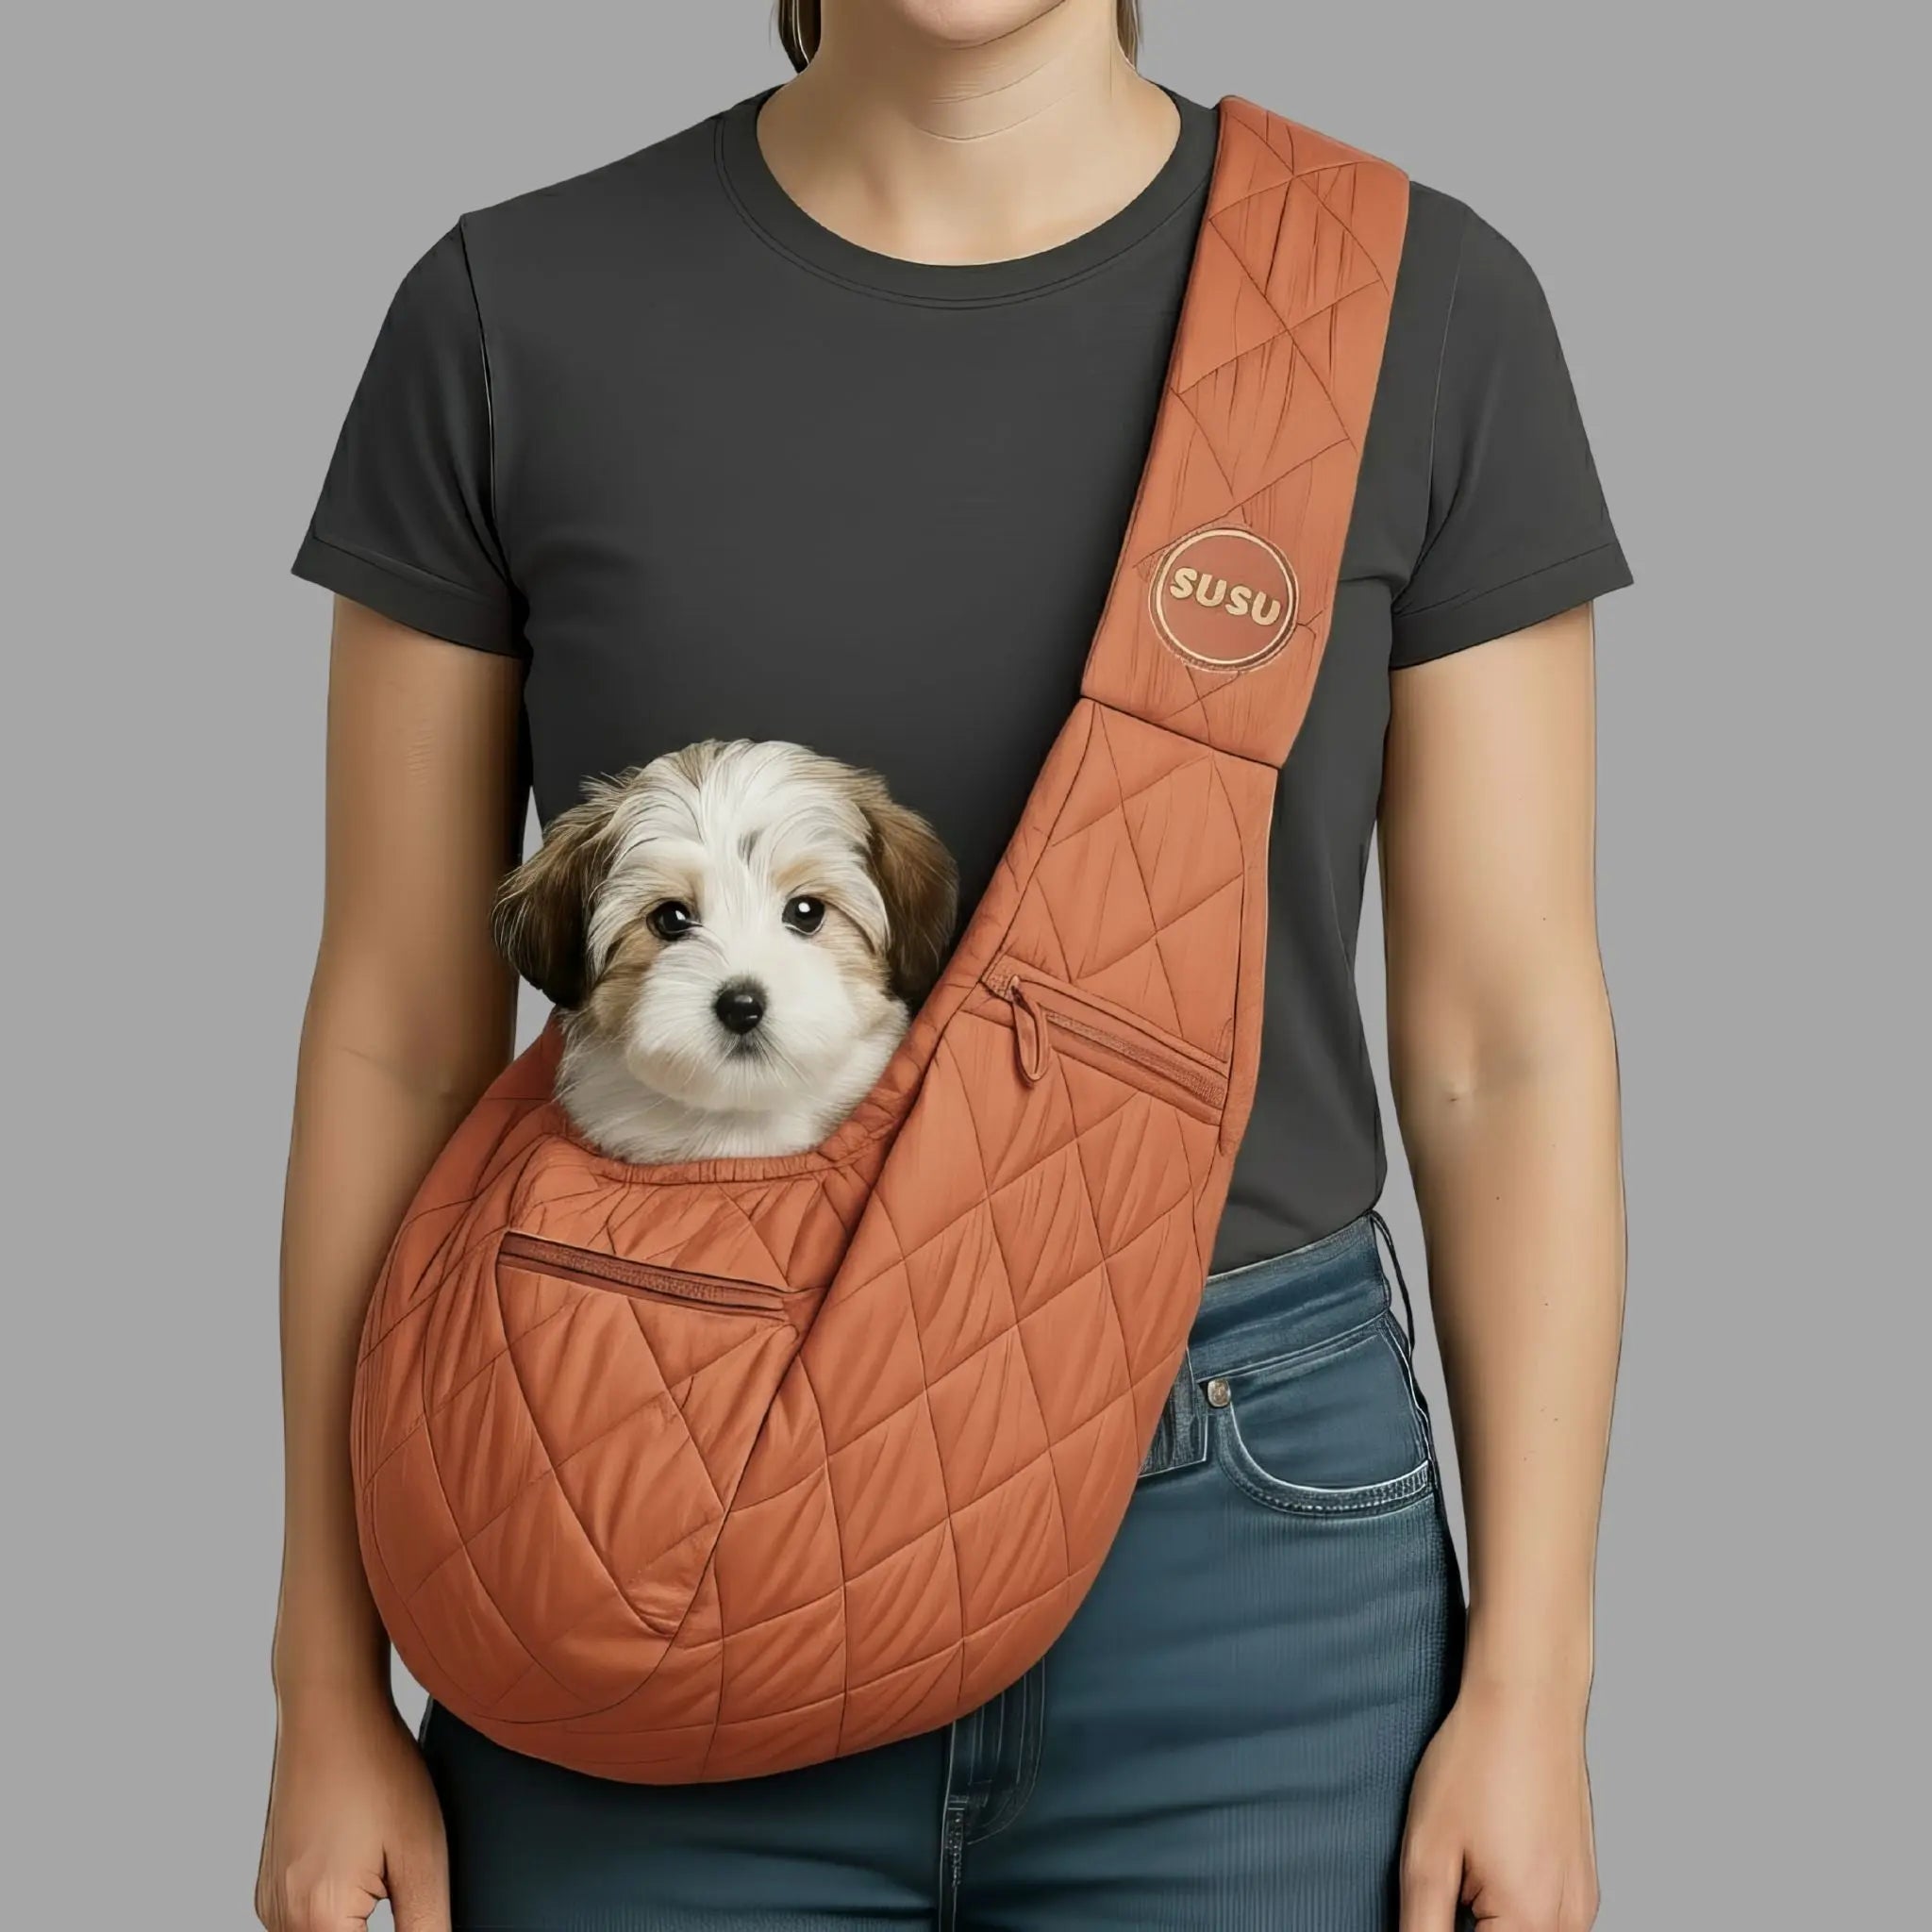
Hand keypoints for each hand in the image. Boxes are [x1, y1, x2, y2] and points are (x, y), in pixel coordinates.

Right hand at [255, 1689, 449, 1931]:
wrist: (330, 1711)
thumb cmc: (377, 1769)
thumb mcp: (422, 1853)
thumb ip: (428, 1926)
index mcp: (318, 1920)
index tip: (416, 1910)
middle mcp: (280, 1919)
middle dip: (378, 1929)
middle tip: (402, 1884)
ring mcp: (270, 1902)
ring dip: (354, 1928)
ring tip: (386, 1875)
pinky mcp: (271, 1886)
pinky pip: (302, 1924)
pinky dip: (335, 1918)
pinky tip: (366, 1877)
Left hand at [1400, 1676, 1598, 1929]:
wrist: (1529, 1700)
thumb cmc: (1478, 1761)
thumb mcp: (1428, 1850)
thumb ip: (1423, 1925)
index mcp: (1530, 1923)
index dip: (1444, 1930)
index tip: (1436, 1900)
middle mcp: (1569, 1924)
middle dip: (1469, 1922)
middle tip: (1449, 1877)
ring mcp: (1581, 1905)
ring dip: (1492, 1921)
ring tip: (1469, 1861)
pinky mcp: (1582, 1884)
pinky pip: (1546, 1920)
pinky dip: (1513, 1908)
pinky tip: (1490, 1859)